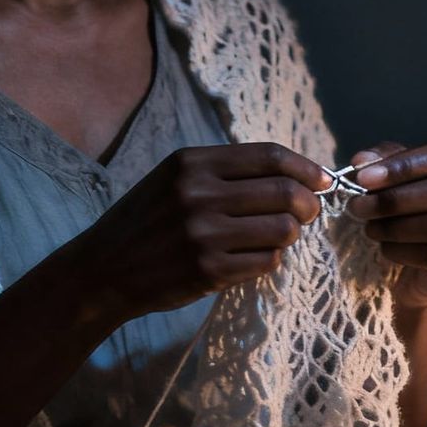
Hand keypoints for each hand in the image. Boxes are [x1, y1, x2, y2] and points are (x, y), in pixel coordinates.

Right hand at [73, 142, 332, 321]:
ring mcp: (203, 233)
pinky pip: (267, 261)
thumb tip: (298, 175)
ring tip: (274, 237)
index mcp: (192, 162)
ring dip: (289, 235)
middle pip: (286, 192)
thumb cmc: (148, 221)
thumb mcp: (176, 179)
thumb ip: (227, 172)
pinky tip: (252, 259)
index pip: (271, 156)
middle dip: (308, 205)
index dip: (307, 168)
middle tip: (307, 214)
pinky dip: (269, 260)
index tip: (323, 181)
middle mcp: (198, 193)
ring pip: (284, 229)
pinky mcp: (208, 270)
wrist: (103, 269)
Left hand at [345, 141, 426, 309]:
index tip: (363, 177)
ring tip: (369, 228)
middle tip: (357, 206)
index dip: (403, 165)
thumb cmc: (410, 212)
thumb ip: (381, 162)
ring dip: (395, 227)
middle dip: (392, 199)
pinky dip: (403, 252)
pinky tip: (386, 249)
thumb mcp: (395, 178)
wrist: (417, 267)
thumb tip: (361, 161)